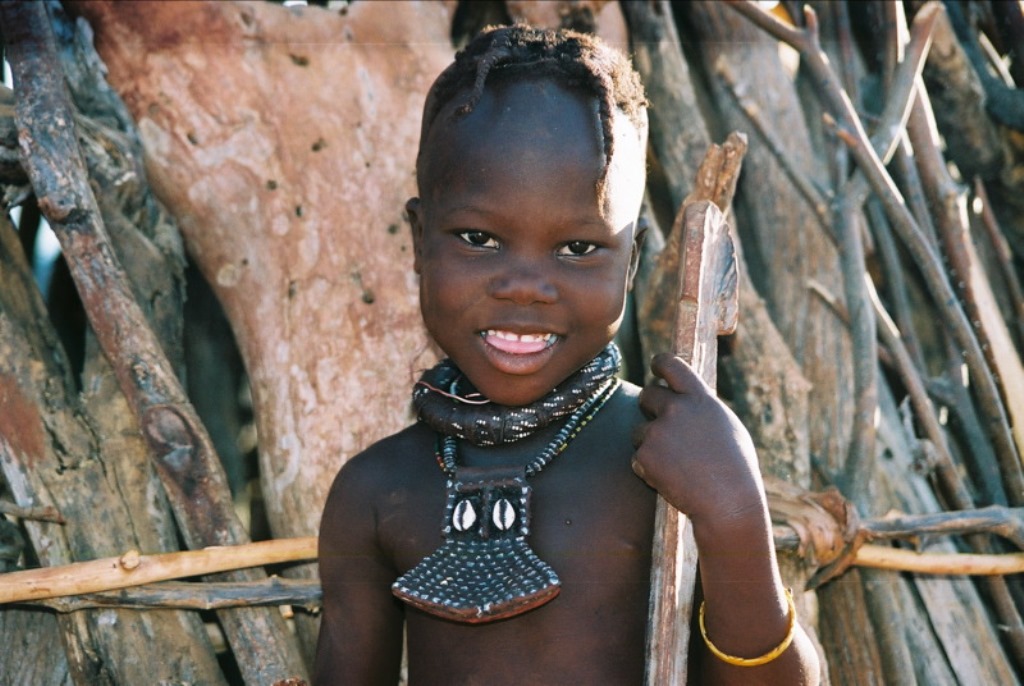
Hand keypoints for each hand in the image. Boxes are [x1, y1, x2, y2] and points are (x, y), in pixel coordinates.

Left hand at [631, 353, 764, 528]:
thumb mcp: (727, 428)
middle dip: (649, 408)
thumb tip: (686, 399)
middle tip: (661, 427)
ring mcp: (658, 431)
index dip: (660, 363)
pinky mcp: (645, 455)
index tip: (656, 366)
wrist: (728, 503)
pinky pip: (638, 459)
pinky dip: (648, 470)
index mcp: (699, 399)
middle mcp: (676, 409)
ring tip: (678, 465)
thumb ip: (702, 410)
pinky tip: (672, 480)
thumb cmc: (735, 469)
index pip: (671, 364)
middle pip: (647, 394)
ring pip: (640, 431)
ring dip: (650, 444)